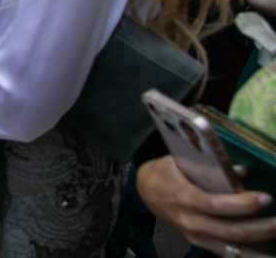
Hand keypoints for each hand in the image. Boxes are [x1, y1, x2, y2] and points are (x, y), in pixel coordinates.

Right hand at [137, 155, 275, 255]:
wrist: (145, 191)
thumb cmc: (166, 172)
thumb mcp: (180, 161)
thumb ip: (211, 167)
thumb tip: (242, 171)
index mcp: (184, 197)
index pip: (216, 205)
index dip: (243, 204)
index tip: (266, 198)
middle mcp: (190, 221)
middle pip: (230, 231)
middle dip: (261, 228)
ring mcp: (195, 236)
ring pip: (232, 249)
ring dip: (259, 249)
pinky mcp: (200, 244)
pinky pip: (228, 254)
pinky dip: (248, 255)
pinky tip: (266, 252)